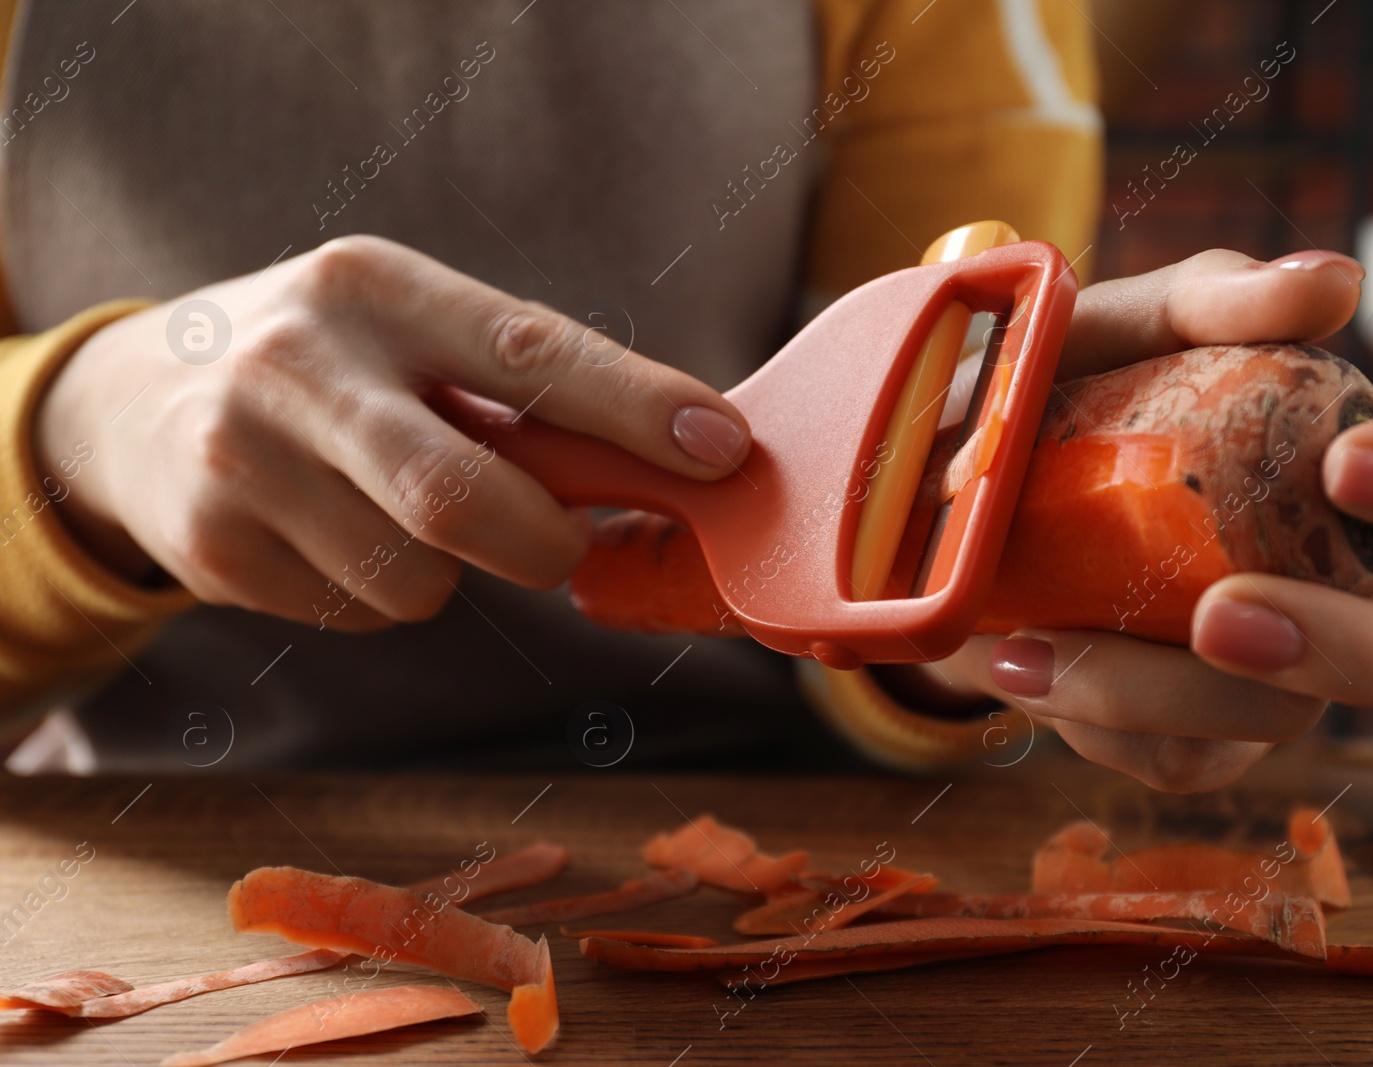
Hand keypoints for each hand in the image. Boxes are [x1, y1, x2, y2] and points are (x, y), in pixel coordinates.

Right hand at [36, 235, 750, 630]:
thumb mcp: (406, 330)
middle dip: (541, 543)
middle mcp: (300, 364)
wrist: (133, 399)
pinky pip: (360, 614)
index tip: (723, 448)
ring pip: (418, 579)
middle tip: (557, 542)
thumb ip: (519, 387)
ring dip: (449, 572)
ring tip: (401, 515)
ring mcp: (242, 460)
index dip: (635, 407)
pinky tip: (336, 538)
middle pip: (462, 498)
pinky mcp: (213, 547)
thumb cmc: (329, 364)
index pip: (529, 351)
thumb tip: (678, 453)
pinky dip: (383, 596)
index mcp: (375, 286)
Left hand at [924, 249, 1372, 791]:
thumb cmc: (1046, 396)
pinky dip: (1095, 717)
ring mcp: (1278, 670)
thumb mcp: (1106, 332)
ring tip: (1036, 644)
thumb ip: (1207, 300)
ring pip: (1290, 720)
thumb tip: (1331, 285)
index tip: (1346, 465)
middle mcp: (1344, 572)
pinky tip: (1017, 662)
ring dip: (1161, 691)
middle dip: (1360, 649)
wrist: (934, 495)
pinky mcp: (1199, 738)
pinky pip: (1182, 760)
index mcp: (1354, 455)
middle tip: (1223, 617)